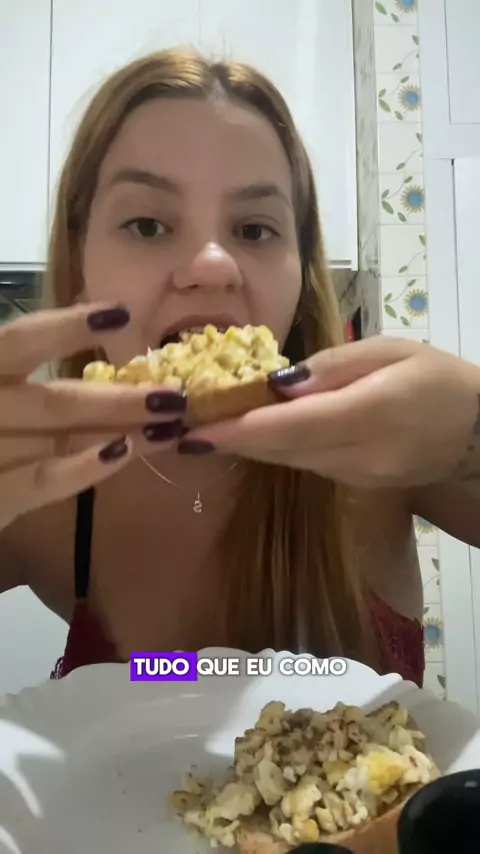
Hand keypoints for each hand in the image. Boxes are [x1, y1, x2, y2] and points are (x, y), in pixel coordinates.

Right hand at [0, 304, 186, 529]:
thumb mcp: (0, 387)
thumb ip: (25, 372)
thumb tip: (106, 361)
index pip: (20, 341)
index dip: (68, 327)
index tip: (120, 313)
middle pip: (58, 399)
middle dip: (122, 397)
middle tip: (178, 393)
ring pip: (63, 436)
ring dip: (122, 428)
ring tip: (172, 425)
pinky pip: (46, 480)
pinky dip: (85, 467)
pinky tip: (124, 452)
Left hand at [182, 337, 479, 488]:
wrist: (475, 434)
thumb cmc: (437, 377)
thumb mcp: (392, 350)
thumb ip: (333, 366)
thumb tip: (276, 384)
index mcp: (368, 413)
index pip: (288, 427)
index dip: (235, 430)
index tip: (189, 428)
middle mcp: (356, 455)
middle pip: (277, 450)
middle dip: (224, 440)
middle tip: (173, 426)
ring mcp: (355, 477)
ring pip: (285, 461)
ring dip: (241, 446)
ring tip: (195, 427)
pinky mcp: (353, 484)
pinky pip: (302, 464)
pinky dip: (270, 449)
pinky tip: (244, 434)